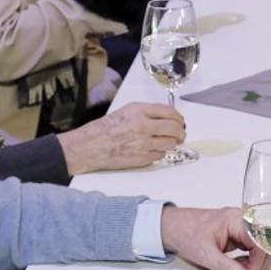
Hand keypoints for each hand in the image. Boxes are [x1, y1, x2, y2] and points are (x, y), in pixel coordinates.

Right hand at [56, 103, 184, 172]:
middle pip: (174, 129)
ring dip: (172, 143)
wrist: (90, 147)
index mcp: (138, 111)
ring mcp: (143, 143)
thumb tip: (168, 119)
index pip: (169, 112)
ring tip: (167, 142)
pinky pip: (160, 155)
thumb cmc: (105, 128)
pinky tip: (152, 150)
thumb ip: (147, 114)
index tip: (181, 122)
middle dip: (181, 132)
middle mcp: (142, 126)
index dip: (179, 118)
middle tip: (180, 135)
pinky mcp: (141, 158)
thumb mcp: (126, 112)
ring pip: (170, 143)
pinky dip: (159, 153)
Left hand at [160, 205, 266, 269]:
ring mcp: (241, 227)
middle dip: (257, 263)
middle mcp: (242, 220)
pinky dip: (247, 260)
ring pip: (260, 247)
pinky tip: (237, 265)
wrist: (173, 227)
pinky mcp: (238, 234)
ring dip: (252, 262)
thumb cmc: (186, 233)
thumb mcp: (206, 255)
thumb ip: (228, 269)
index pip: (261, 242)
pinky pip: (252, 248)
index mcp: (236, 220)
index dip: (257, 262)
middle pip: (264, 244)